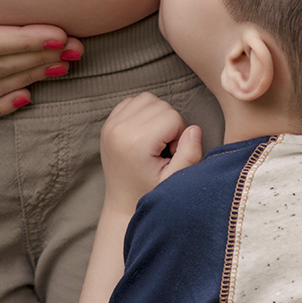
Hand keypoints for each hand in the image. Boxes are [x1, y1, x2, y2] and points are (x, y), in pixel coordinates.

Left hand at [100, 92, 203, 214]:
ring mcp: (110, 125)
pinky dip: (143, 112)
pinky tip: (145, 133)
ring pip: (148, 99)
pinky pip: (132, 101)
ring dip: (158, 115)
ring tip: (155, 140)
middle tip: (164, 149)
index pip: (173, 117)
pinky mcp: (107, 123)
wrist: (122, 203)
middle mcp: (119, 129)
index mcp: (135, 143)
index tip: (171, 155)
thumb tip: (194, 129)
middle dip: (170, 124)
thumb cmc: (150, 193)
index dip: (180, 135)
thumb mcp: (175, 179)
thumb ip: (190, 154)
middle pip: (161, 105)